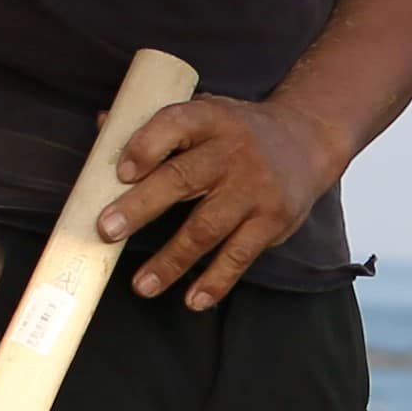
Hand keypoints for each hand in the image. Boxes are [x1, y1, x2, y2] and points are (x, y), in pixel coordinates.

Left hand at [97, 93, 343, 309]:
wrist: (308, 141)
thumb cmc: (240, 131)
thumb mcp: (207, 112)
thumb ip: (158, 125)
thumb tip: (103, 126)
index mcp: (210, 118)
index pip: (175, 124)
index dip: (146, 145)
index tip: (120, 172)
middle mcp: (233, 151)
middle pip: (182, 179)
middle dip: (141, 206)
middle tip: (107, 230)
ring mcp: (254, 189)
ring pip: (206, 227)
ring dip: (171, 259)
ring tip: (142, 284)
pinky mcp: (272, 220)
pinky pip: (239, 255)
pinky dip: (216, 280)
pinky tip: (194, 298)